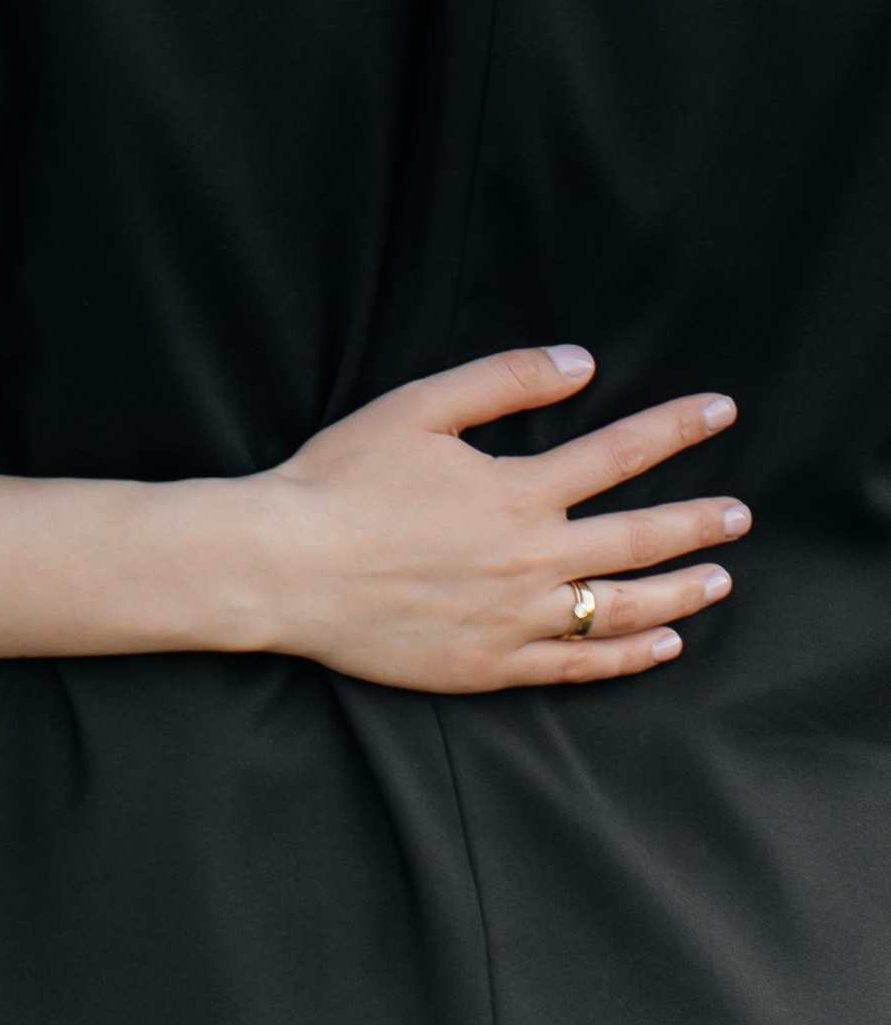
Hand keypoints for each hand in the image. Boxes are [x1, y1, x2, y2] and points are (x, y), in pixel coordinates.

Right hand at [248, 348, 746, 691]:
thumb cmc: (343, 479)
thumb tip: (580, 362)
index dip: (675, 429)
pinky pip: (580, 666)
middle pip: (638, 539)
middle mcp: (531, 559)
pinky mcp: (493, 665)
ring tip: (720, 581)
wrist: (288, 566)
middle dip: (698, 521)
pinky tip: (661, 646)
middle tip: (741, 514)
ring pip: (621, 609)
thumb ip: (504, 381)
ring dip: (680, 593)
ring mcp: (517, 620)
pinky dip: (629, 657)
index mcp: (515, 491)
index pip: (617, 454)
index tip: (720, 413)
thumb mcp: (417, 407)